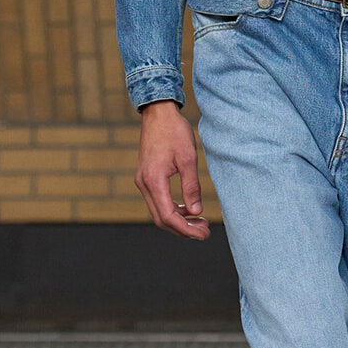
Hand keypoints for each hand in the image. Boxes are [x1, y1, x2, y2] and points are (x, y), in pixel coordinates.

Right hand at [135, 102, 210, 240]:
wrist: (158, 113)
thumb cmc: (174, 132)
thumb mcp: (188, 158)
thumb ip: (191, 186)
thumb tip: (196, 211)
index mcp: (153, 180)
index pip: (168, 216)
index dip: (186, 229)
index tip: (203, 233)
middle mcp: (144, 184)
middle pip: (161, 219)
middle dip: (183, 230)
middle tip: (204, 232)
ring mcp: (142, 181)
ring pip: (158, 212)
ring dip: (178, 221)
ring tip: (199, 222)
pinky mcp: (146, 177)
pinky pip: (157, 201)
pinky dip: (172, 210)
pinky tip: (188, 209)